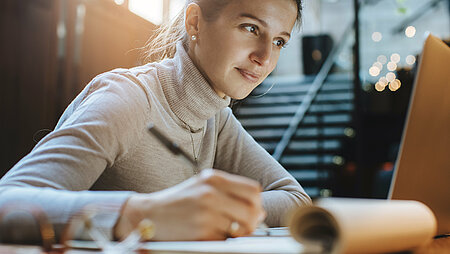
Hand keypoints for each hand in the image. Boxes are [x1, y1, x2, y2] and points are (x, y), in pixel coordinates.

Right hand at [115, 169, 265, 240]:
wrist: (149, 214)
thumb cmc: (178, 201)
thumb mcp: (202, 186)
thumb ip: (230, 192)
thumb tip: (259, 210)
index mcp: (213, 178)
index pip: (253, 190)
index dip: (257, 202)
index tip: (253, 209)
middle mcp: (210, 193)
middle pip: (252, 209)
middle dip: (253, 220)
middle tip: (245, 225)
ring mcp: (206, 213)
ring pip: (243, 227)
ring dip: (240, 232)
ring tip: (229, 230)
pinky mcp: (201, 232)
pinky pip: (226, 240)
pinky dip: (224, 240)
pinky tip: (213, 235)